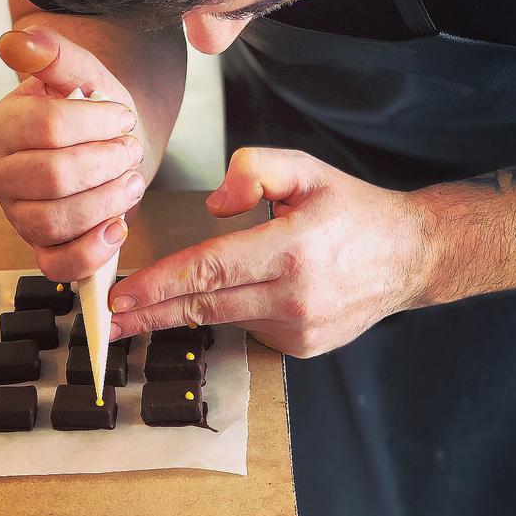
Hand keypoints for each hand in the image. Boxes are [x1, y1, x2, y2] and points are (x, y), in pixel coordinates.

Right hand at [0, 26, 145, 279]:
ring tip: (131, 181)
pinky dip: (92, 251)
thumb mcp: (82, 73)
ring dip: (107, 201)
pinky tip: (116, 226)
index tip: (121, 117)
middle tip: (130, 150)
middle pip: (54, 177)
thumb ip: (54, 53)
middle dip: (108, 162)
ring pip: (55, 222)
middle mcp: (1, 174)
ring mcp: (18, 214)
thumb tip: (17, 42)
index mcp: (3, 125)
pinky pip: (57, 266)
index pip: (48, 127)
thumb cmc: (92, 109)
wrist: (107, 141)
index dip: (98, 123)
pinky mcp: (41, 248)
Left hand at [109, 147, 436, 357]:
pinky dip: (231, 311)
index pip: (209, 270)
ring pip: (223, 317)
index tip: (119, 297)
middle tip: (107, 320)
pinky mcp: (302, 346)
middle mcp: (294, 297)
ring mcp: (299, 329)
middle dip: (150, 312)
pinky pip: (249, 327)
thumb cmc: (353, 210)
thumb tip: (213, 205)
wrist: (408, 256)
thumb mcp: (308, 169)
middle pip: (203, 305)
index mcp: (292, 250)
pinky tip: (234, 294)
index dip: (158, 285)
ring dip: (186, 310)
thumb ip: (255, 170)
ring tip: (148, 306)